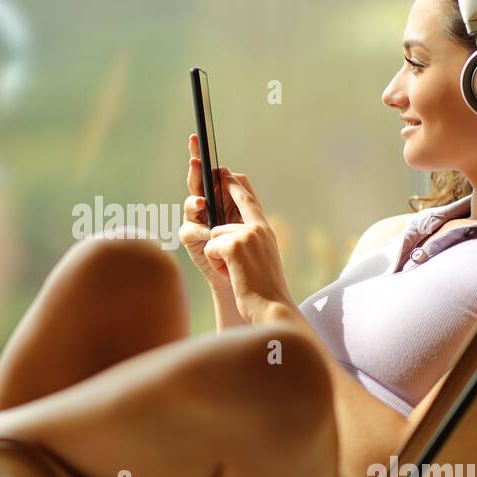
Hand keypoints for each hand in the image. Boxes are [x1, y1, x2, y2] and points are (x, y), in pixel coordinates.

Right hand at [180, 133, 243, 292]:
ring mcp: (196, 221)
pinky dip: (202, 232)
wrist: (244, 275)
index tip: (196, 139)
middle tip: (195, 161)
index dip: (201, 155)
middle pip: (196, 182)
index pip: (208, 172)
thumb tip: (229, 172)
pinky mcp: (191, 239)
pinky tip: (209, 235)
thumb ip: (241, 193)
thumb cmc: (247, 245)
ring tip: (202, 202)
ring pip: (191, 203)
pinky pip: (192, 229)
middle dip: (194, 169)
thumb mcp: (249, 215)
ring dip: (196, 202)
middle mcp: (204, 205)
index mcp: (218, 195)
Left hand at [201, 171, 294, 323]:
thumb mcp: (261, 260)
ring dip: (217, 254)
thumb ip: (249, 240)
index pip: (250, 200)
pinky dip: (215, 264)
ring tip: (234, 272)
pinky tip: (231, 276)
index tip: (227, 171)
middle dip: (217, 184)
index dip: (236, 184)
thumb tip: (225, 230)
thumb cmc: (264, 291)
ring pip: (214, 233)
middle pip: (231, 203)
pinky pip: (210, 247)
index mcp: (265, 231)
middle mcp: (258, 228)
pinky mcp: (234, 245)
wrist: (271, 309)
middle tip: (204, 167)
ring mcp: (247, 234)